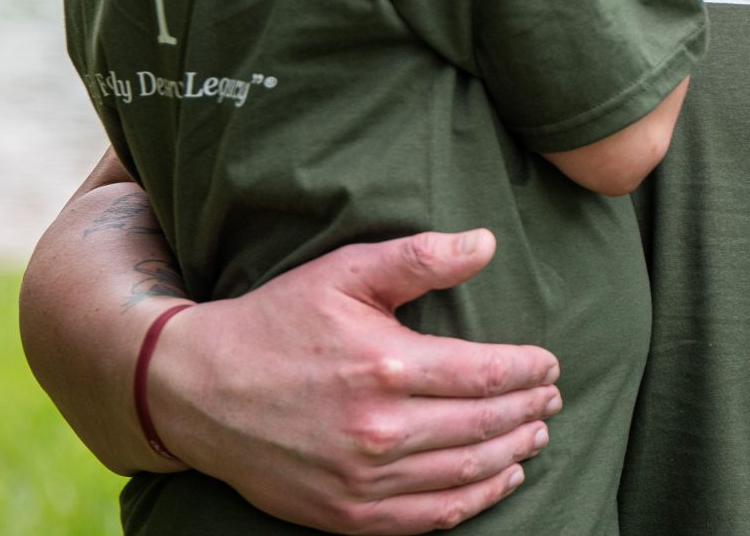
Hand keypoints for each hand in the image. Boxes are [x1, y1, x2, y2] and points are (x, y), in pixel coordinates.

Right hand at [149, 230, 561, 533]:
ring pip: (463, 473)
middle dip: (529, 411)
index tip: (550, 364)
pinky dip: (472, 502)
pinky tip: (498, 481)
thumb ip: (419, 258)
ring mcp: (361, 479)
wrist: (196, 391)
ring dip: (511, 455)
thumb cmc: (276, 322)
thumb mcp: (344, 272)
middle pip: (483, 425)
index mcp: (387, 366)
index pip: (488, 374)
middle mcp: (379, 430)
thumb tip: (487, 242)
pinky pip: (427, 517)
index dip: (530, 370)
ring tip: (536, 436)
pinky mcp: (344, 513)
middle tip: (553, 399)